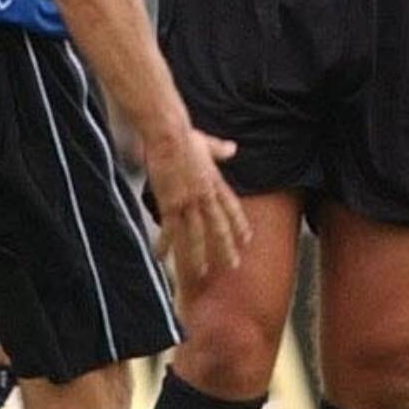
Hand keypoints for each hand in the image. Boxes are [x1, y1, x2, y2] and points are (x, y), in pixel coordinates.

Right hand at [142, 126, 247, 280]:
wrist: (168, 134)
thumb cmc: (184, 135)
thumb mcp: (206, 143)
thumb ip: (219, 149)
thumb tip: (232, 148)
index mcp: (214, 182)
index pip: (232, 208)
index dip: (240, 225)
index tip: (247, 239)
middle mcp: (205, 195)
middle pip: (219, 228)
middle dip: (227, 248)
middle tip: (233, 266)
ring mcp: (189, 202)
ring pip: (197, 235)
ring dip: (199, 256)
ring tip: (201, 273)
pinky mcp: (170, 203)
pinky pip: (169, 230)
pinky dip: (166, 245)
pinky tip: (161, 258)